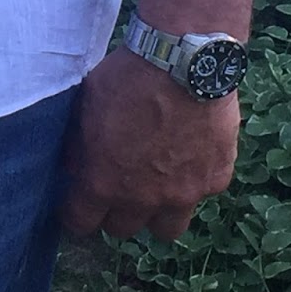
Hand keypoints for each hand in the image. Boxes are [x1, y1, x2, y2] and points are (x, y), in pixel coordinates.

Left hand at [60, 47, 238, 241]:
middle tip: (119, 186)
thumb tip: (74, 167)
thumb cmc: (126, 78)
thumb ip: (78, 146)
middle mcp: (143, 199)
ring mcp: (184, 193)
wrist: (182, 61)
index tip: (79, 205)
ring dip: (158, 212)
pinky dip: (194, 180)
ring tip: (156, 183)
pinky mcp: (216, 179)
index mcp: (103, 183)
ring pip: (167, 228)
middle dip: (117, 211)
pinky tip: (191, 152)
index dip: (76, 215)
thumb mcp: (85, 106)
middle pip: (123, 229)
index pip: (81, 223)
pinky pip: (202, 193)